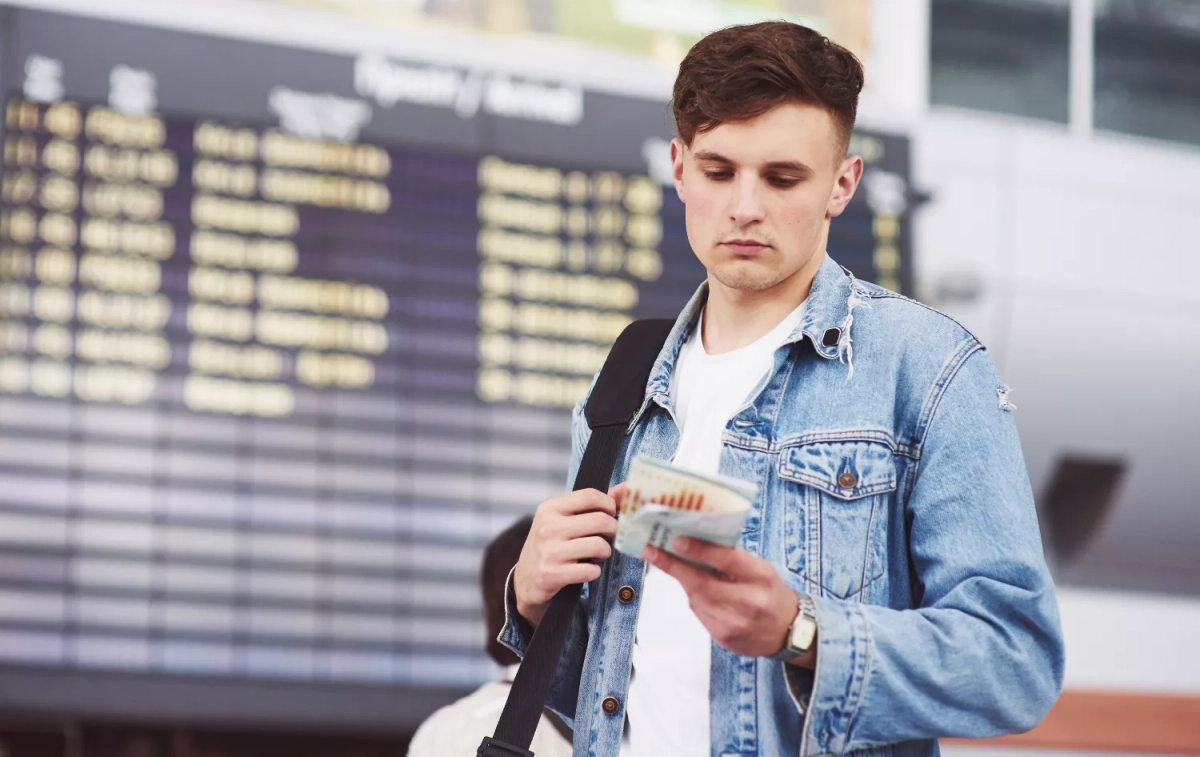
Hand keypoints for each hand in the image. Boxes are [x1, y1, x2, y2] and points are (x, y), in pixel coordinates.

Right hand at [513, 483, 625, 627]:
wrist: (526, 579)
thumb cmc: (549, 545)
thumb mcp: (558, 520)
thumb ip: (585, 506)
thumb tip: (621, 492)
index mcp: (550, 508)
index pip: (590, 496)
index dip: (609, 504)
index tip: (612, 513)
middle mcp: (548, 527)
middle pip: (600, 520)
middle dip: (613, 529)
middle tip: (610, 535)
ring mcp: (550, 551)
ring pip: (598, 545)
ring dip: (605, 552)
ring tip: (599, 553)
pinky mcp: (552, 574)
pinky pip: (590, 570)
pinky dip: (594, 571)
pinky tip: (587, 569)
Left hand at [643, 537, 811, 666]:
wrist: (788, 633)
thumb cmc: (772, 593)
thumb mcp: (762, 569)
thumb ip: (733, 559)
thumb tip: (697, 543)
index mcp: (761, 578)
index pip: (727, 561)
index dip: (700, 551)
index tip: (676, 540)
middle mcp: (748, 603)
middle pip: (703, 583)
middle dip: (673, 566)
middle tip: (650, 551)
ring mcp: (734, 624)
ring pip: (696, 599)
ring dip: (683, 581)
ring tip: (671, 564)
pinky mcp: (724, 639)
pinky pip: (700, 614)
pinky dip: (695, 599)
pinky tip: (696, 590)